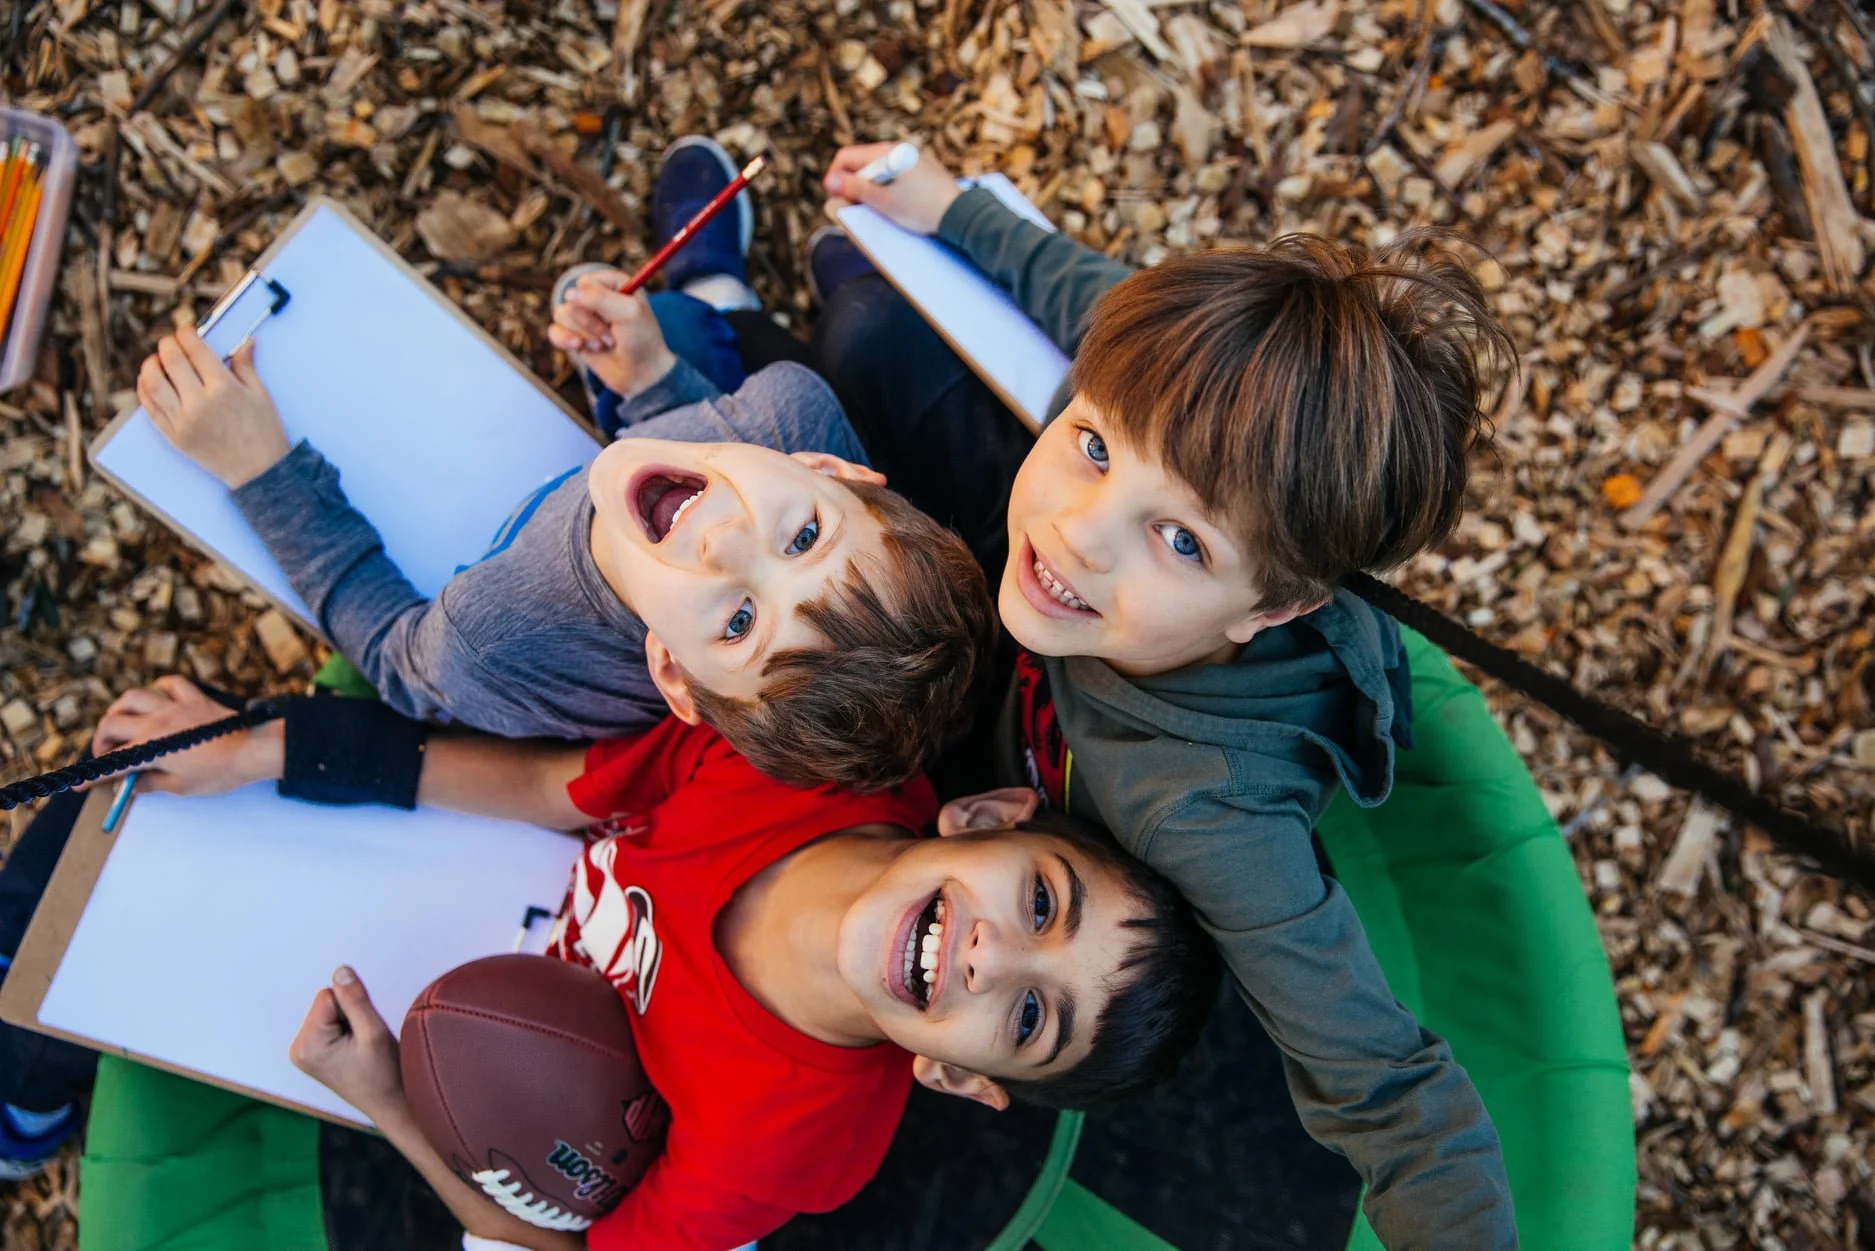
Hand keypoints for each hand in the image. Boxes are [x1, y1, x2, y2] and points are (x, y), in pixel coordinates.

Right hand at [87, 675, 283, 795]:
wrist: (253, 750)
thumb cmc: (219, 773)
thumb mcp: (180, 787)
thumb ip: (150, 784)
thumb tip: (129, 786)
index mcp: (150, 747)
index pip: (113, 762)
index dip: (93, 776)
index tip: (80, 784)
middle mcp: (156, 721)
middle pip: (112, 723)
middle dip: (102, 741)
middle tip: (109, 755)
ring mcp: (174, 706)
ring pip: (134, 696)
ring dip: (121, 710)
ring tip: (124, 724)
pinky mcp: (194, 698)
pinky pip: (170, 684)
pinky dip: (159, 688)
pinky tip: (159, 698)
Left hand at [137, 326, 291, 487]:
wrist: (259, 472)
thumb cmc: (265, 433)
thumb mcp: (261, 395)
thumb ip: (246, 366)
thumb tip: (244, 342)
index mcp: (224, 388)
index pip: (196, 349)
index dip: (187, 333)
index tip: (186, 330)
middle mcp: (199, 402)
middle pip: (171, 360)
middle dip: (168, 344)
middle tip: (171, 342)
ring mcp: (183, 420)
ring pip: (152, 382)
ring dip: (150, 365)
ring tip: (156, 361)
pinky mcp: (174, 436)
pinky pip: (150, 407)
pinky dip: (144, 390)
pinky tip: (148, 381)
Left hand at [290, 966, 404, 1118]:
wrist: (389, 1103)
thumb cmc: (383, 1076)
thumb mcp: (373, 1032)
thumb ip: (355, 999)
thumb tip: (341, 971)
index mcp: (307, 1045)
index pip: (328, 995)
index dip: (353, 1007)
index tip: (363, 1032)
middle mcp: (298, 1049)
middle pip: (326, 1002)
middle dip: (349, 1015)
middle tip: (362, 1042)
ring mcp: (303, 1052)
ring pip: (329, 1011)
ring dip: (348, 1023)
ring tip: (359, 1048)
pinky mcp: (312, 1053)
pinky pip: (328, 1022)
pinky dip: (345, 1031)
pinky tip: (353, 1050)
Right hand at [548, 270, 677, 398]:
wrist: (641, 374)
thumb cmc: (642, 340)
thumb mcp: (629, 313)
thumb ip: (600, 298)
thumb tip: (569, 294)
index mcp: (613, 284)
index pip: (585, 281)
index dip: (595, 300)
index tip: (614, 314)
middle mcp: (596, 297)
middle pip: (572, 300)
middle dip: (591, 322)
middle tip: (613, 335)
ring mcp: (583, 316)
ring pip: (562, 314)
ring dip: (585, 334)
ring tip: (604, 344)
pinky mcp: (573, 335)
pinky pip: (554, 331)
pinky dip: (566, 341)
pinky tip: (581, 348)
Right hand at [822, 143, 961, 235]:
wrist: (961, 215)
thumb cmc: (923, 208)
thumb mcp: (884, 201)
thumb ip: (855, 189)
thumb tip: (831, 181)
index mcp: (889, 152)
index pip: (847, 156)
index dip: (835, 176)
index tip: (833, 196)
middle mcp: (900, 149)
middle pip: (862, 162)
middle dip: (852, 183)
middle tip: (852, 206)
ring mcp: (913, 158)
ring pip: (879, 170)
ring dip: (869, 187)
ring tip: (874, 207)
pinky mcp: (922, 170)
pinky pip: (895, 174)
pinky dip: (886, 187)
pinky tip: (893, 204)